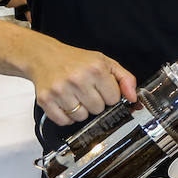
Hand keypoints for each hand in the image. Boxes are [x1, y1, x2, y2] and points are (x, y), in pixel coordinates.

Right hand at [21, 39, 135, 125]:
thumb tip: (133, 98)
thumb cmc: (76, 60)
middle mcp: (77, 79)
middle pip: (98, 109)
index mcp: (95, 69)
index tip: (102, 88)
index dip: (109, 95)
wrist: (44, 56)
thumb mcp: (105, 62)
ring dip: (81, 110)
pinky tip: (65, 102)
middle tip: (87, 91)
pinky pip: (64, 121)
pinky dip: (66, 116)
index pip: (113, 99)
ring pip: (81, 117)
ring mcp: (60, 91)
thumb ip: (125, 79)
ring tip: (75, 95)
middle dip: (95, 103)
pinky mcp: (45, 100)